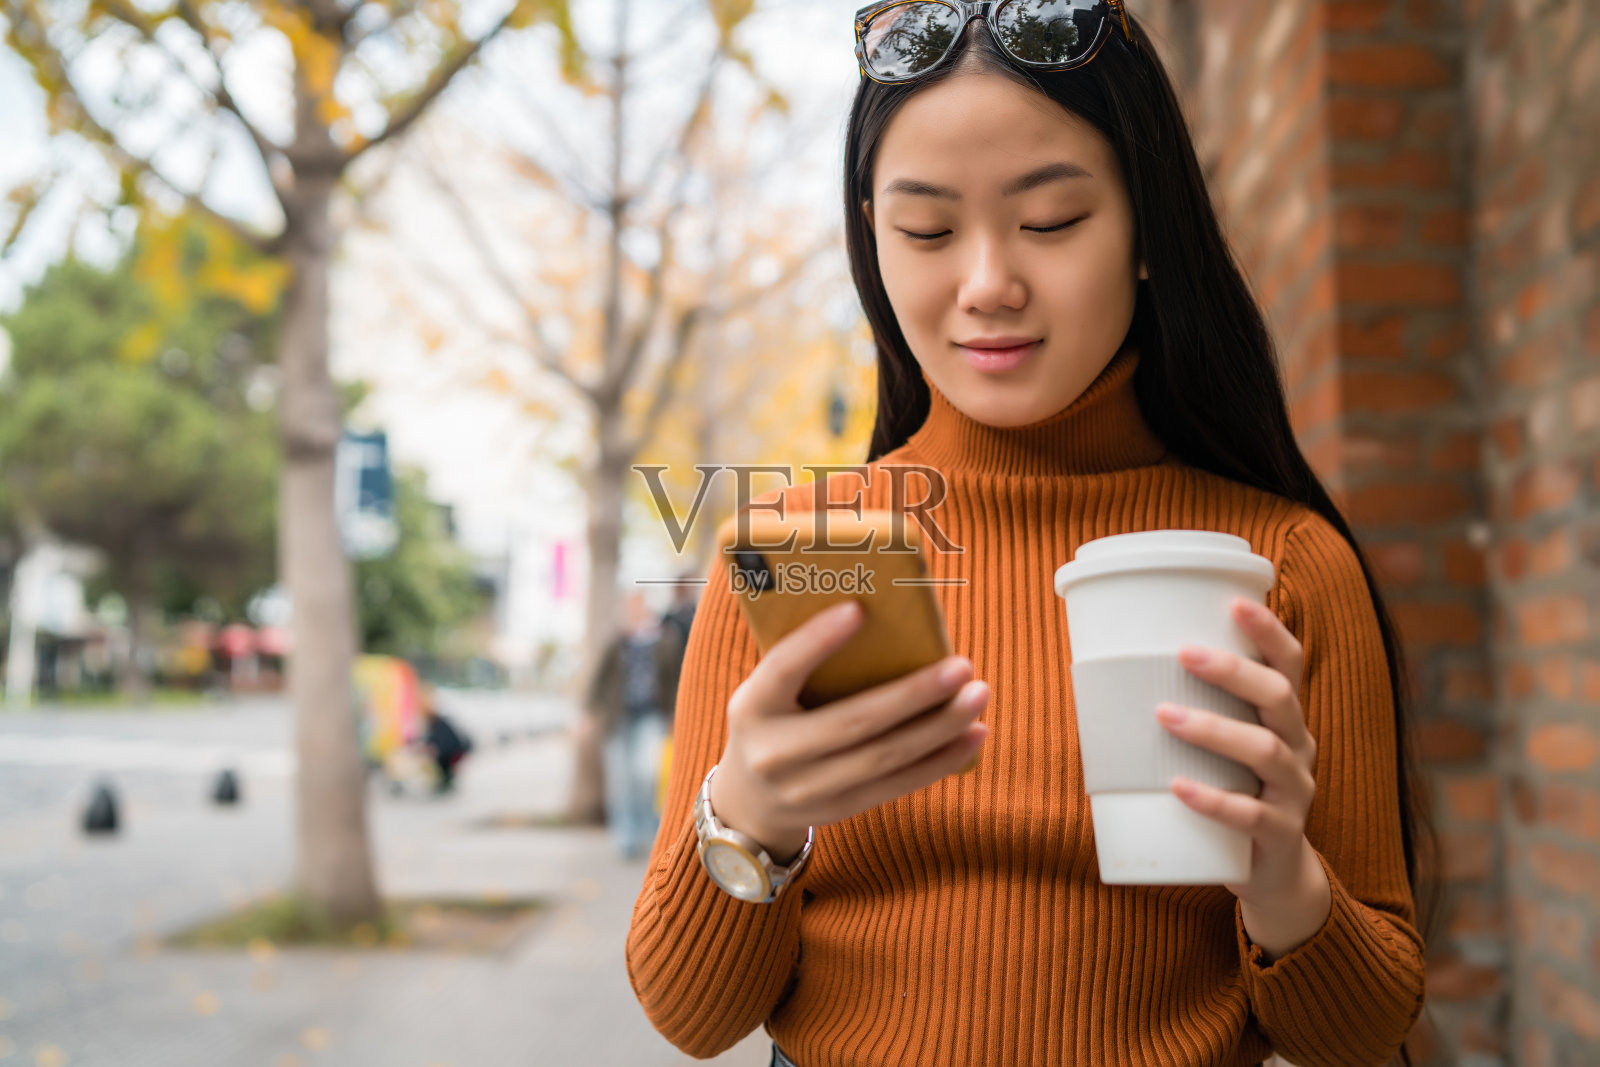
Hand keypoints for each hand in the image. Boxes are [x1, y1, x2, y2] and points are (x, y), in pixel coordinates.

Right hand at [711, 599, 989, 864]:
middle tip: (961, 665)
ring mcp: (806, 789)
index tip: (858, 609)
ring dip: (939, 728)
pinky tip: (973, 736)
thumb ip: (806, 663)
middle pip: (853, 722)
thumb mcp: (768, 692)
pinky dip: (940, 761)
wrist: (748, 800)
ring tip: (977, 696)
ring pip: (884, 758)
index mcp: (752, 706)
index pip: (783, 667)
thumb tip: (882, 619)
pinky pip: (897, 785)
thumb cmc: (773, 721)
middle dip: (913, 694)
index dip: (818, 640)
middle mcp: (774, 753)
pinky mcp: (839, 810)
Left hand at [1155, 597, 1330, 953]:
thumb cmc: (1231, 792)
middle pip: (1279, 698)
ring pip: (1266, 751)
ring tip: (1164, 715)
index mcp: (1285, 719)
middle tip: (1184, 653)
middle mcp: (1299, 748)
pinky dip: (1212, 800)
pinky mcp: (1279, 836)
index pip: (1289, 665)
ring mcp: (1294, 793)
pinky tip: (1178, 787)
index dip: (1268, 631)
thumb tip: (1100, 674)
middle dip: (1233, 671)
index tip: (1234, 602)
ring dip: (1213, 729)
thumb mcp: (1221, 751)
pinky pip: (1250, 816)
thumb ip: (1185, 713)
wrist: (1272, 876)